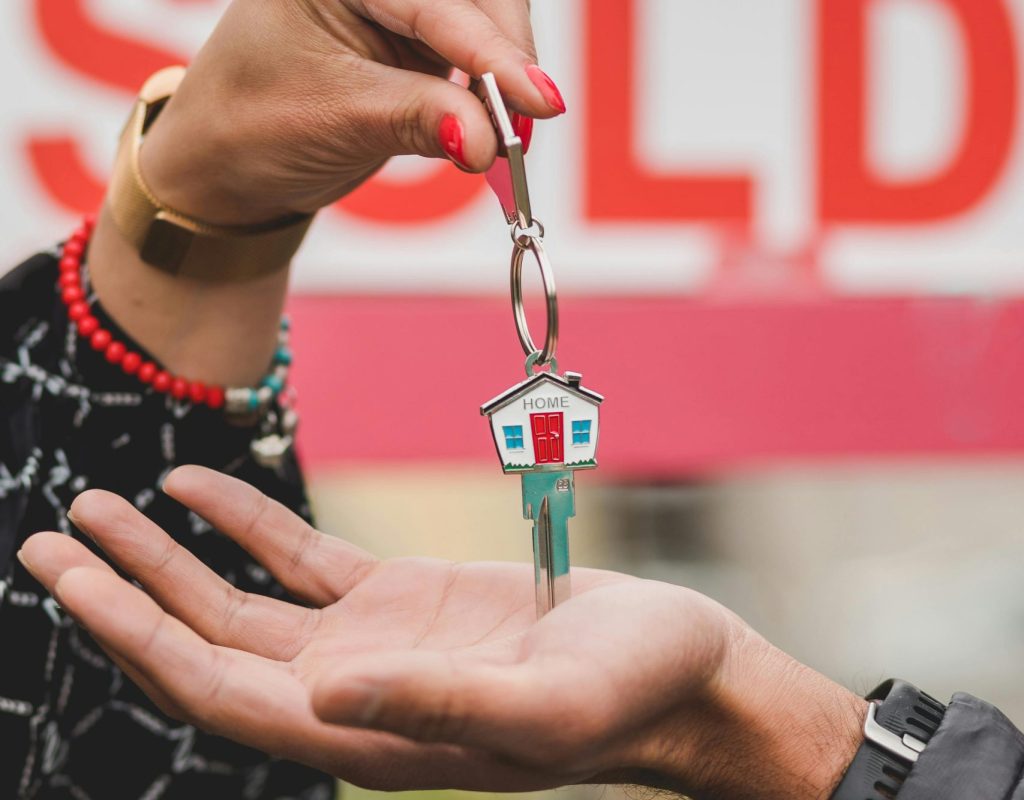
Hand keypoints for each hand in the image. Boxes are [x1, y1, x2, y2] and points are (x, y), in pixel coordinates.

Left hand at [19, 467, 863, 796]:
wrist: (672, 664)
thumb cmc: (626, 694)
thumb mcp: (542, 706)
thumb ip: (433, 705)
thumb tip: (319, 694)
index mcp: (367, 731)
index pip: (218, 693)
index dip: (137, 639)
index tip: (70, 581)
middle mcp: (349, 691)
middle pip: (205, 647)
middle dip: (123, 595)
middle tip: (50, 538)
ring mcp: (369, 643)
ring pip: (240, 602)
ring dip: (168, 560)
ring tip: (99, 509)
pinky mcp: (397, 599)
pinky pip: (300, 560)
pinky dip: (247, 523)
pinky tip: (198, 489)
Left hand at [141, 0, 559, 225]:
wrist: (230, 163)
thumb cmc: (254, 125)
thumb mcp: (335, 118)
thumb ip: (417, 121)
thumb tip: (488, 142)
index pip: (435, 5)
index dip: (493, 55)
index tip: (538, 101)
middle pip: (479, 0)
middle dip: (506, 61)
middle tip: (525, 127)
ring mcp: (403, 10)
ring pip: (489, 26)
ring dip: (506, 82)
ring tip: (508, 139)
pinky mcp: (420, 46)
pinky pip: (477, 61)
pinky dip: (493, 97)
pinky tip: (494, 128)